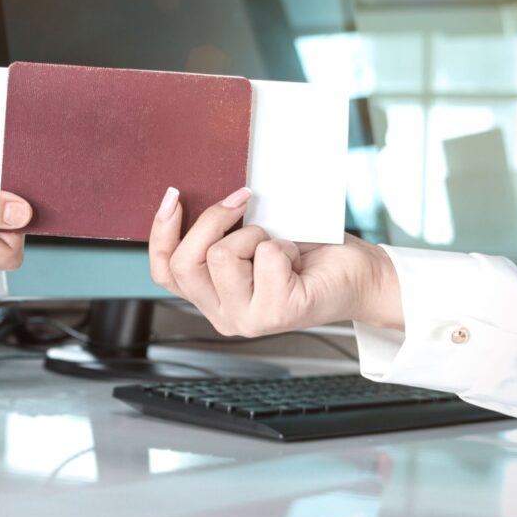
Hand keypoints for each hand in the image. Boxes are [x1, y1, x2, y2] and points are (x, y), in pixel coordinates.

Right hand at [147, 186, 402, 336]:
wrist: (356, 274)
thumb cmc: (306, 251)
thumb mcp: (247, 237)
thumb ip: (217, 233)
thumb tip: (193, 197)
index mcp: (210, 298)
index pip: (164, 271)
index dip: (161, 232)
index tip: (174, 196)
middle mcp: (223, 315)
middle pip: (185, 262)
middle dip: (212, 220)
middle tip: (242, 201)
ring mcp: (247, 320)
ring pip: (220, 257)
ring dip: (254, 235)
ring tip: (276, 244)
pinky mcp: (275, 315)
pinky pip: (264, 258)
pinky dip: (281, 245)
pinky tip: (294, 258)